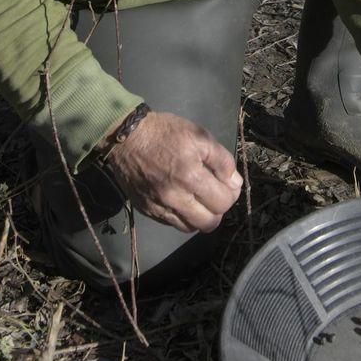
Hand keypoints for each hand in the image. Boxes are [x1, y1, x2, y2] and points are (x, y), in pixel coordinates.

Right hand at [102, 110, 241, 232]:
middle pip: (208, 223)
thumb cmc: (165, 132)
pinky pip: (171, 223)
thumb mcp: (199, 136)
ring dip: (199, 217)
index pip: (222, 203)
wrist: (126, 136)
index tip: (228, 184)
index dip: (231, 194)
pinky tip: (181, 200)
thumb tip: (235, 183)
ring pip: (190, 227)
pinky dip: (181, 216)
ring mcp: (158, 207)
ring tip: (198, 199)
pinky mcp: (146, 210)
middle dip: (217, 210)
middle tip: (214, 194)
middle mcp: (174, 198)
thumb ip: (222, 161)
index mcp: (190, 177)